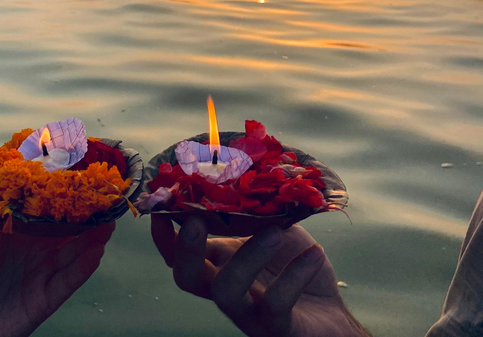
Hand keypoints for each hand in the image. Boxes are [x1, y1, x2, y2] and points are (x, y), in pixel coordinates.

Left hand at [0, 200, 114, 336]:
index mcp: (15, 234)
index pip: (44, 211)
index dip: (61, 196)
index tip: (79, 177)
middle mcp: (33, 251)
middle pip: (66, 231)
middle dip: (87, 215)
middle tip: (105, 198)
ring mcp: (41, 275)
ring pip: (73, 253)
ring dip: (92, 239)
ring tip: (108, 222)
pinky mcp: (44, 300)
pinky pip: (67, 282)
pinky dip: (83, 268)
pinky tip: (96, 252)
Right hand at [150, 215, 369, 336]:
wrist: (328, 314)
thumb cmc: (293, 266)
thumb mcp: (272, 230)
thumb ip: (255, 210)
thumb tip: (250, 170)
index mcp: (217, 264)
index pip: (177, 255)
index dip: (164, 234)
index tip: (162, 203)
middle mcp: (224, 288)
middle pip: (187, 276)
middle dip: (185, 248)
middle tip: (195, 221)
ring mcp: (247, 311)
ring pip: (227, 290)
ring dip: (247, 257)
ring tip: (275, 231)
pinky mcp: (277, 328)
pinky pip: (277, 303)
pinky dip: (295, 275)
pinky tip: (314, 254)